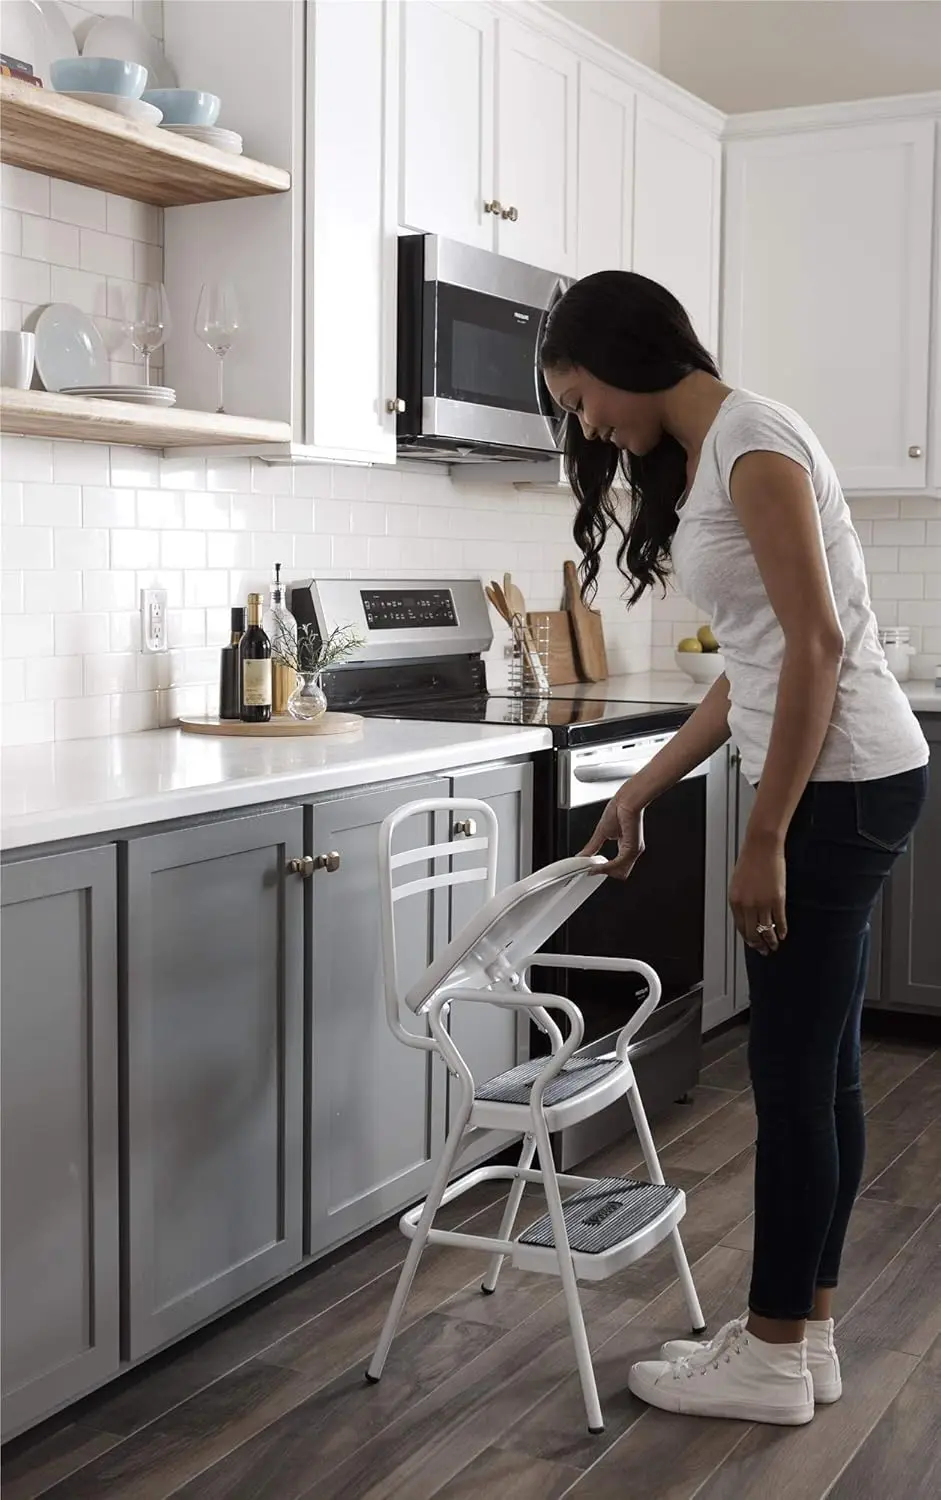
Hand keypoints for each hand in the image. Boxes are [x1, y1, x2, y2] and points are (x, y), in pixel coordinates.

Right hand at [580, 793, 644, 879]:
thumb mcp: (601, 832)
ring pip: (620, 872)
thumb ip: (592, 847)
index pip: (618, 867)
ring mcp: (634, 850)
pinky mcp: (632, 848)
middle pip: (620, 873)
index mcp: (626, 847)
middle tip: (591, 869)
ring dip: (603, 871)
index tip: (591, 869)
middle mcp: (632, 850)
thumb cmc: (619, 809)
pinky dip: (606, 867)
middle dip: (604, 873)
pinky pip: (619, 864)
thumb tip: (582, 856)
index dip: (605, 870)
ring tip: (591, 868)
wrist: (626, 800)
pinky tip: (597, 865)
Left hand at [729, 832, 786, 954]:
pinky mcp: (777, 900)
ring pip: (767, 930)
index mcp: (734, 901)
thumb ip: (741, 900)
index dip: (748, 939)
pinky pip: (780, 921)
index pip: (740, 928)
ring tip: (775, 946)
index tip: (753, 944)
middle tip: (764, 950)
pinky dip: (782, 930)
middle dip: (759, 945)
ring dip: (771, 941)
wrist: (762, 846)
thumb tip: (747, 915)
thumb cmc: (750, 860)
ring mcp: (762, 904)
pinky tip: (783, 934)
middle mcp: (747, 905)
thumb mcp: (738, 883)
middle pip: (753, 933)